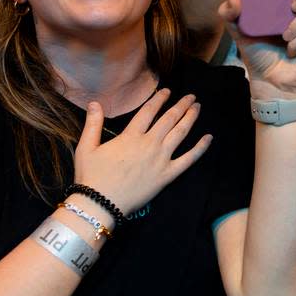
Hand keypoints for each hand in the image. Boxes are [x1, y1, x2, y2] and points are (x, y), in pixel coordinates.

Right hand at [73, 90, 211, 214]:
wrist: (100, 204)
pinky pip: (188, 160)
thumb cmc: (91, 176)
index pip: (149, 111)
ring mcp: (161, 159)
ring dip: (190, 118)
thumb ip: (93, 124)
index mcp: (130, 136)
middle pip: (169, 119)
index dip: (159, 99)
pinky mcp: (167, 175)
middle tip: (191, 96)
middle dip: (181, 105)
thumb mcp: (87, 147)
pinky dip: (200, 148)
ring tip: (197, 107)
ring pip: (180, 133)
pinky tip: (209, 138)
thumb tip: (94, 103)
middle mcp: (149, 144)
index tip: (167, 91)